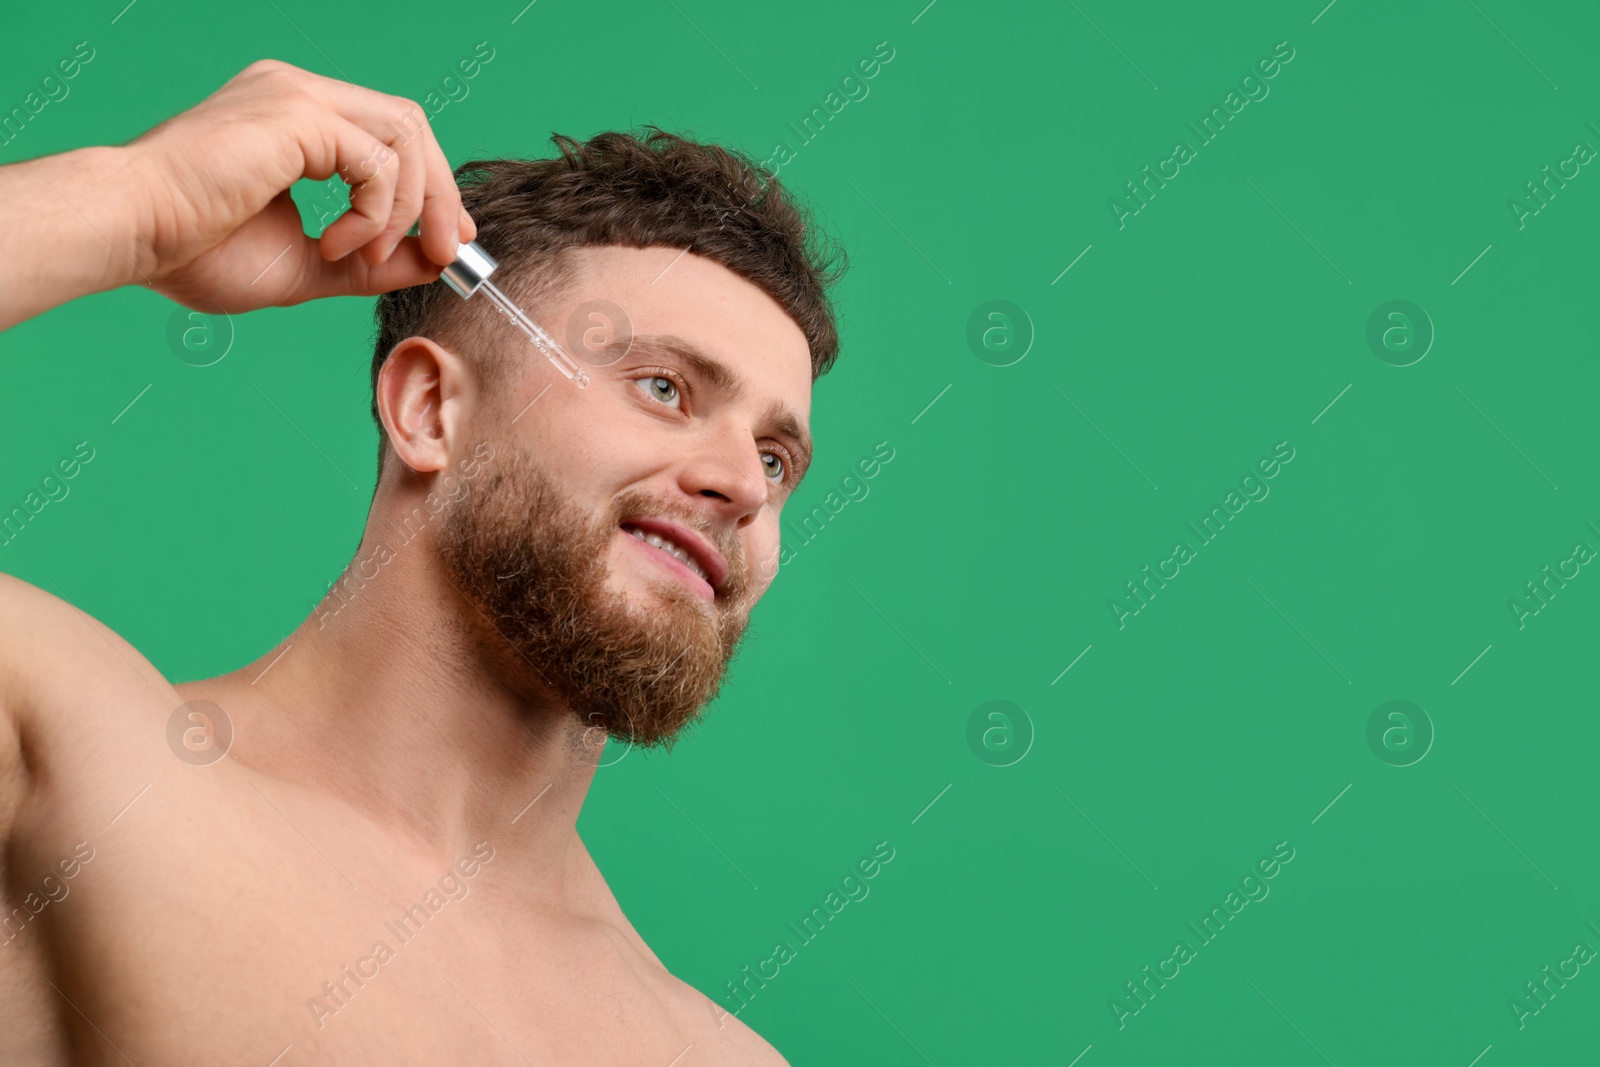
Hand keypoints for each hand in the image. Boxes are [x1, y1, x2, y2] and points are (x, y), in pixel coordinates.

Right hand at [125, 58, 476, 313]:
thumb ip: (372, 262)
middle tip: (444, 252)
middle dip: (439, 195)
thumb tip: (432, 262)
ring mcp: (298, 96)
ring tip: (367, 258)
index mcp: (299, 119)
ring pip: (404, 136)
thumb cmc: (195, 251)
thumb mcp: (309, 264)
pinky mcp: (297, 114)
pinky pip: (377, 160)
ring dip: (406, 209)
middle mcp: (301, 94)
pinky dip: (375, 212)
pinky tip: (337, 244)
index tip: (448, 240)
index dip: (432, 186)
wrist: (135, 236)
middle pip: (411, 126)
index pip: (393, 134)